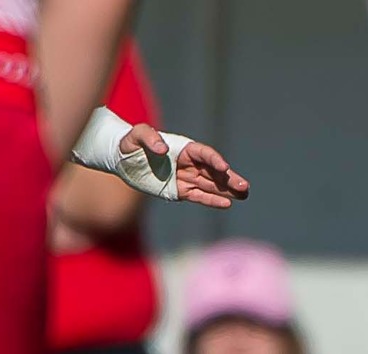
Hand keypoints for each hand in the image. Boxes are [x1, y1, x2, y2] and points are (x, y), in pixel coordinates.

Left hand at [119, 123, 250, 208]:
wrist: (122, 159)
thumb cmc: (130, 143)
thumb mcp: (136, 135)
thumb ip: (148, 137)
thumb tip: (162, 148)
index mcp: (184, 148)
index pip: (204, 154)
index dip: (215, 160)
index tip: (224, 168)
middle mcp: (190, 163)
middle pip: (214, 171)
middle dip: (229, 179)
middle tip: (244, 186)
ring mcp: (187, 178)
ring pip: (212, 185)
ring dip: (227, 191)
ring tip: (244, 195)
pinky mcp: (181, 192)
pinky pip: (200, 196)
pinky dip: (212, 201)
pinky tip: (227, 204)